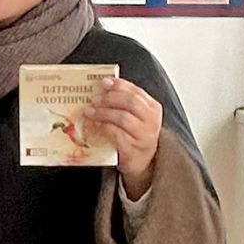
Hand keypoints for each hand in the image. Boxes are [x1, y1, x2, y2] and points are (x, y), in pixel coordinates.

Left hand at [85, 79, 162, 199]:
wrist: (143, 162)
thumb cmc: (136, 135)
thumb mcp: (137, 117)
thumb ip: (126, 103)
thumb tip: (104, 86)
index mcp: (153, 108)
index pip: (136, 92)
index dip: (119, 85)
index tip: (104, 82)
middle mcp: (151, 122)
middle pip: (130, 103)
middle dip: (110, 98)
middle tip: (94, 99)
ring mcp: (143, 137)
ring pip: (122, 118)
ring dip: (103, 113)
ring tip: (90, 111)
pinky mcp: (132, 150)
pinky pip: (116, 135)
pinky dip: (104, 128)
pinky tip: (95, 126)